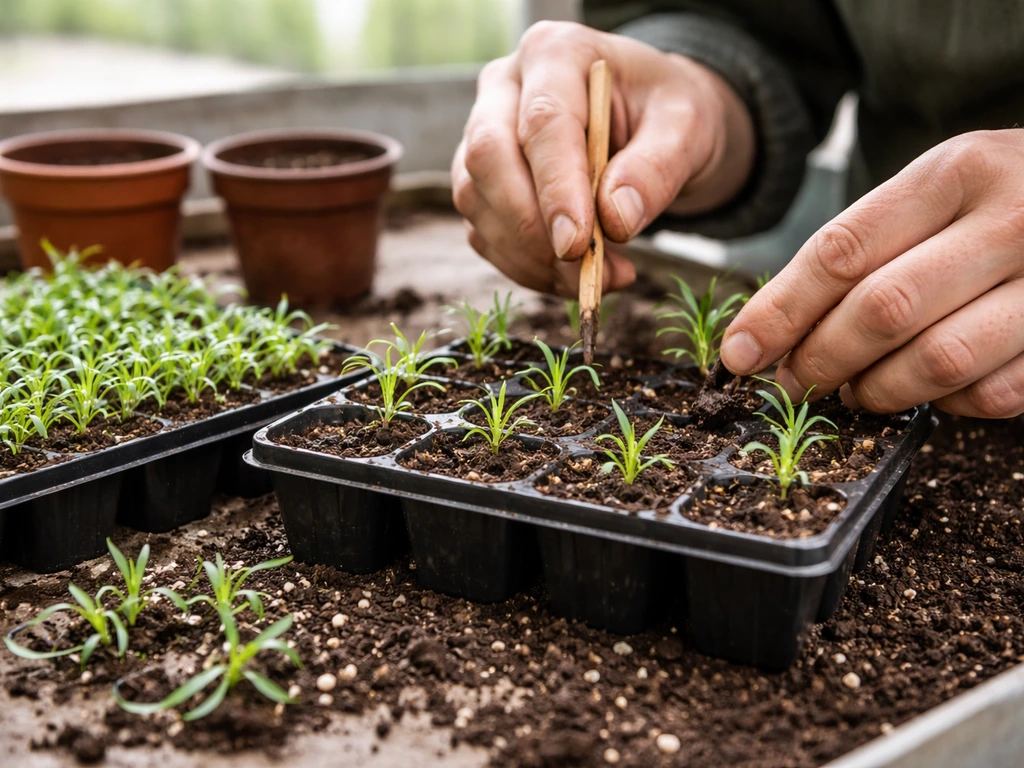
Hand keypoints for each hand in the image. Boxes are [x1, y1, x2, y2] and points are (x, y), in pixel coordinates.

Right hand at [451, 21, 754, 296]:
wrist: (653, 126)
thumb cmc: (667, 115)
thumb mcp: (686, 128)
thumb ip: (658, 168)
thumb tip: (616, 220)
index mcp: (555, 53)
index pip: (542, 121)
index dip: (556, 188)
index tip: (577, 246)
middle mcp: (504, 88)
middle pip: (489, 158)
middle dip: (532, 230)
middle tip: (586, 273)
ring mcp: (481, 134)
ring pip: (477, 202)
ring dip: (530, 258)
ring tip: (597, 279)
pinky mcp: (481, 183)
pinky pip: (485, 234)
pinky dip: (526, 269)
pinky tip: (573, 278)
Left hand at [721, 129, 1023, 417]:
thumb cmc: (997, 198)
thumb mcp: (933, 190)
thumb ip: (861, 248)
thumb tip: (768, 334)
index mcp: (957, 171)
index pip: (842, 252)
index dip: (780, 312)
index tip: (740, 353)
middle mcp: (1012, 218)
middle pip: (883, 310)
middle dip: (819, 360)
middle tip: (793, 384)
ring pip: (937, 360)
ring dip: (877, 391)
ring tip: (853, 391)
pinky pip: (991, 393)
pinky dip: (945, 404)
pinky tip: (927, 391)